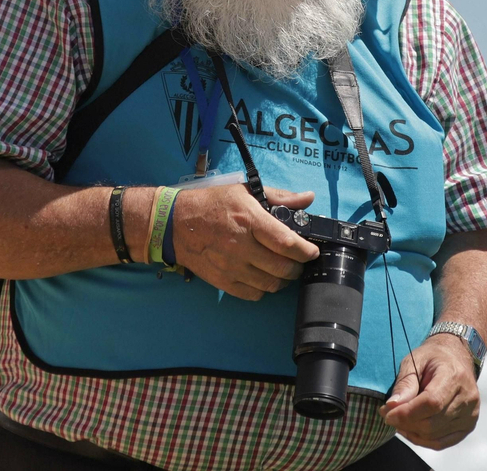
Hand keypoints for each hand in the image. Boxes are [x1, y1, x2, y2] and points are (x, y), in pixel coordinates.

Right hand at [171, 184, 319, 300]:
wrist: (174, 223)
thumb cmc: (211, 204)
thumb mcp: (245, 191)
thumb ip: (279, 197)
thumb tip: (307, 198)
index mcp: (248, 220)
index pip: (286, 242)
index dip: (305, 251)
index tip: (312, 251)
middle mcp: (240, 246)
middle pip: (282, 267)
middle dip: (297, 267)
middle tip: (299, 261)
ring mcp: (231, 267)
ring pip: (270, 284)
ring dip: (283, 279)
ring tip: (283, 269)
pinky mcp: (223, 281)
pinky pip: (253, 294)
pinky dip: (264, 289)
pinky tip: (264, 276)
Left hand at [378, 334, 479, 449]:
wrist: (456, 358)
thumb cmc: (433, 358)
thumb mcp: (414, 360)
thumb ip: (405, 383)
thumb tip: (392, 406)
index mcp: (455, 376)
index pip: (432, 403)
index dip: (406, 413)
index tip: (386, 413)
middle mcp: (468, 397)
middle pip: (432, 423)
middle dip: (404, 422)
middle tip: (387, 414)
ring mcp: (471, 414)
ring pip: (434, 436)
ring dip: (410, 431)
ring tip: (398, 419)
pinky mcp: (468, 426)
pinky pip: (441, 442)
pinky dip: (421, 440)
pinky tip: (410, 429)